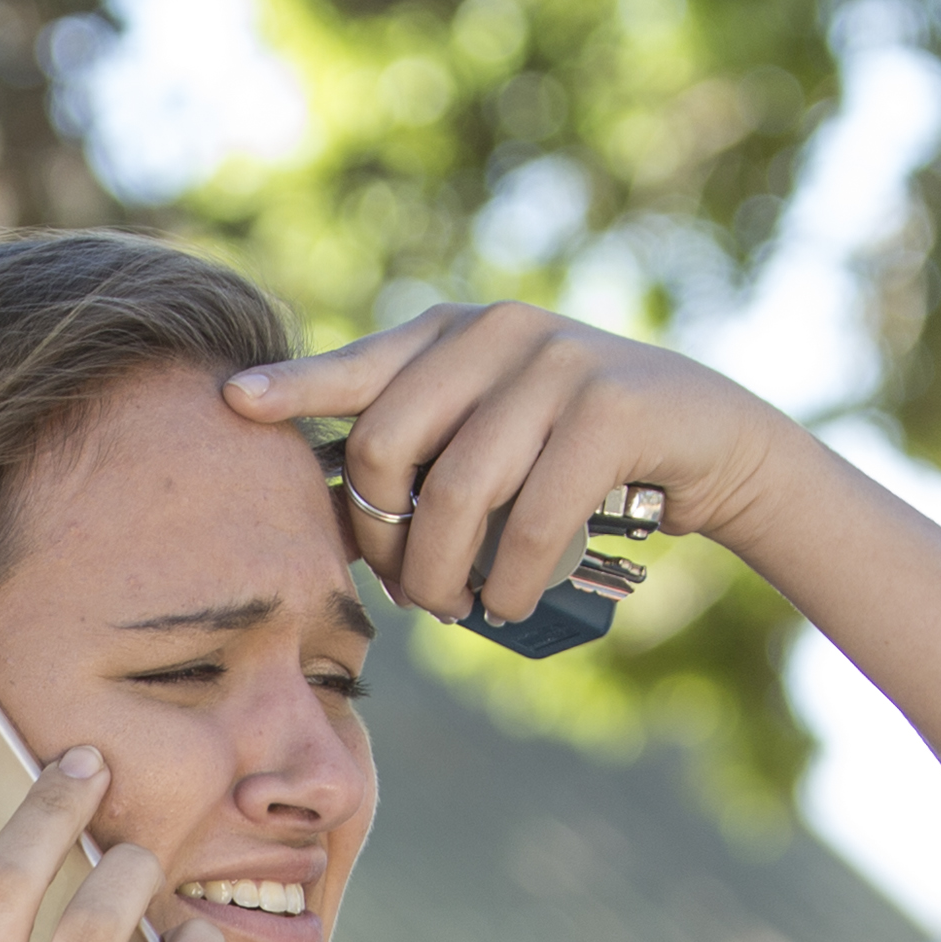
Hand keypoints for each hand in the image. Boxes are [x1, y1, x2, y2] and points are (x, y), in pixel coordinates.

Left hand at [224, 304, 805, 642]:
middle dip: (384, 539)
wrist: (708, 441)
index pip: (360, 367)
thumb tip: (323, 505)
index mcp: (456, 333)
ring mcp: (558, 361)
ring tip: (455, 609)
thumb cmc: (575, 452)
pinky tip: (507, 604)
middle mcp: (498, 331)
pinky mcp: (612, 407)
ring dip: (445, 573)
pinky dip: (510, 578)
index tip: (233, 403)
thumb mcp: (494, 431)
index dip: (297, 388)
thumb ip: (423, 443)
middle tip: (409, 593)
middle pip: (388, 446)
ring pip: (457, 492)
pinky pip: (530, 516)